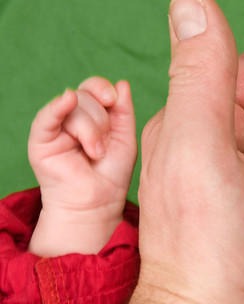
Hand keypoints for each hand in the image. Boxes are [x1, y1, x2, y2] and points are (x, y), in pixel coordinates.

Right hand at [27, 77, 136, 255]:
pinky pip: (47, 117)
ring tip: (94, 153)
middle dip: (101, 121)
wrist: (97, 203)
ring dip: (91, 131)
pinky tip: (68, 100)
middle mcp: (70, 118)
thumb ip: (123, 112)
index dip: (104, 89)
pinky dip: (58, 107)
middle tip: (103, 147)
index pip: (94, 88)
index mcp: (90, 115)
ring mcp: (54, 128)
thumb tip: (122, 83)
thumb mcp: (125, 139)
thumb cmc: (111, 174)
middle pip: (85, 97)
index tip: (114, 100)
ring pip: (74, 108)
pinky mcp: (41, 141)